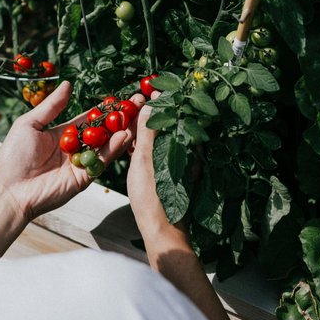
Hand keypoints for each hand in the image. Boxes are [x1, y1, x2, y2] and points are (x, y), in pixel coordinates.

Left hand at [0, 81, 145, 221]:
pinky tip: (124, 135)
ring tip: (137, 116)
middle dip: (121, 118)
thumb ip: (51, 106)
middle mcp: (77, 148)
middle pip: (104, 130)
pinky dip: (114, 148)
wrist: (10, 189)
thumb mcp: (30, 124)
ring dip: (123, 130)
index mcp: (64, 134)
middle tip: (138, 103)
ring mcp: (82, 163)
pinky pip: (102, 160)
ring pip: (107, 144)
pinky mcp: (85, 177)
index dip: (105, 108)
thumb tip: (67, 84)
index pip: (90, 118)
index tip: (122, 97)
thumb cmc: (14, 156)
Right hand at [127, 93, 188, 244]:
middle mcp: (186, 153)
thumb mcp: (146, 160)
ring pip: (165, 138)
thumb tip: (150, 103)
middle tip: (138, 101)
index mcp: (183, 145)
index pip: (175, 113)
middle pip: (171, 124)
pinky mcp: (174, 175)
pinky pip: (162, 151)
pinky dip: (150, 144)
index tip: (150, 89)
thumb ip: (148, 131)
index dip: (163, 99)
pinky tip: (137, 145)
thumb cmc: (152, 197)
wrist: (161, 230)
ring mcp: (181, 164)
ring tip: (133, 120)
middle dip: (156, 111)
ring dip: (151, 128)